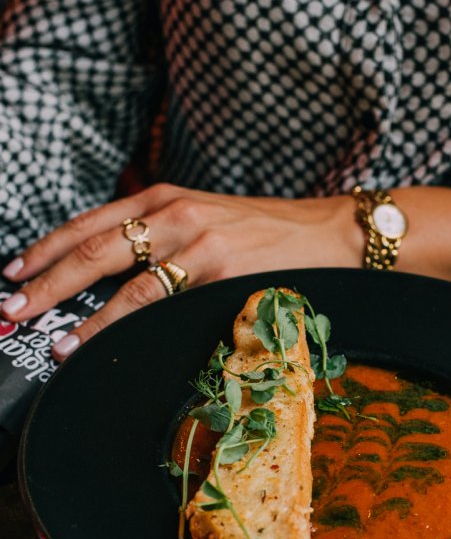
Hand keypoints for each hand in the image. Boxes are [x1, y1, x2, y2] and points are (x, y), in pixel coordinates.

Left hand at [0, 182, 450, 358]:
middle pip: (92, 248)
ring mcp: (197, 241)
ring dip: (76, 311)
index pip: (92, 222)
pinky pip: (157, 303)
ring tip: (46, 336)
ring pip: (120, 280)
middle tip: (11, 306)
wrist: (331, 233)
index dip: (48, 247)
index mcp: (167, 197)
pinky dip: (118, 325)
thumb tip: (118, 269)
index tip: (15, 269)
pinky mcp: (220, 269)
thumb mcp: (209, 219)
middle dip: (45, 280)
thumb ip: (164, 235)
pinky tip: (94, 341)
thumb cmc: (270, 232)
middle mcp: (175, 213)